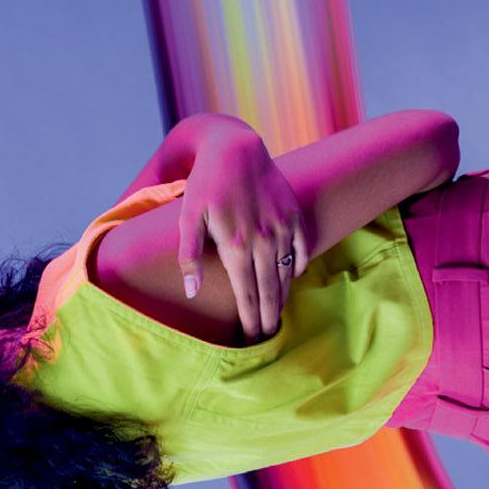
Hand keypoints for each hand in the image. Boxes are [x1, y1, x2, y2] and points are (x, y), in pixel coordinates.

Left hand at [177, 127, 310, 338]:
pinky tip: (293, 277)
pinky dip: (299, 266)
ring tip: (279, 315)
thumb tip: (192, 292)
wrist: (236, 148)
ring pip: (287, 273)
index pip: (247, 295)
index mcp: (235, 246)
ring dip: (284, 297)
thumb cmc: (206, 184)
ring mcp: (281, 228)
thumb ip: (189, 257)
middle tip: (269, 338)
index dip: (251, 320)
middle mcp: (262, 241)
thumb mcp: (188, 218)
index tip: (252, 340)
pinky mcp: (293, 215)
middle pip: (270, 290)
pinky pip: (301, 249)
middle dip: (270, 318)